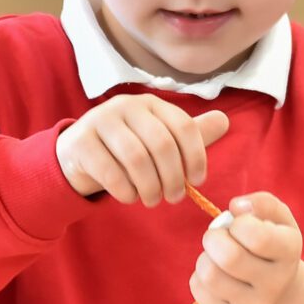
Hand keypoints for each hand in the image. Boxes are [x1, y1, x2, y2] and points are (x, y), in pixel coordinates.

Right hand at [57, 98, 228, 205]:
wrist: (78, 155)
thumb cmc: (126, 149)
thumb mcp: (160, 140)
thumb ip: (190, 135)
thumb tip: (225, 121)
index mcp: (151, 103)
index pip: (184, 127)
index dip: (196, 157)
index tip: (197, 182)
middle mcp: (126, 105)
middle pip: (161, 144)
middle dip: (172, 177)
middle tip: (174, 198)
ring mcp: (100, 121)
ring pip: (136, 158)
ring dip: (150, 187)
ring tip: (152, 200)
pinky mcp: (81, 142)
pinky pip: (110, 172)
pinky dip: (126, 191)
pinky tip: (130, 198)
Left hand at [190, 192, 303, 303]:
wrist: (276, 290)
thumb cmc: (272, 242)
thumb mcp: (278, 218)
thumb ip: (262, 203)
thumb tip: (236, 206)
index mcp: (289, 252)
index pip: (257, 237)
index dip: (238, 224)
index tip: (239, 225)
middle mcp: (274, 284)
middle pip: (229, 258)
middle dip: (213, 238)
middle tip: (218, 237)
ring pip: (209, 274)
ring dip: (205, 257)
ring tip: (217, 257)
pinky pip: (198, 289)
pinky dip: (199, 276)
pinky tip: (216, 275)